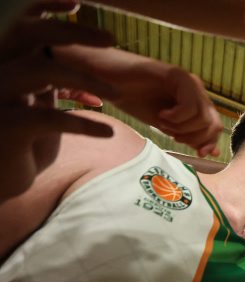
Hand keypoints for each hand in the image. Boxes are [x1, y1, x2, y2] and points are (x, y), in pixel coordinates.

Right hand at [0, 14, 116, 201]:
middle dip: (73, 32)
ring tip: (116, 96)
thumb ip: (50, 82)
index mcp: (2, 64)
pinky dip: (84, 123)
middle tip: (111, 41)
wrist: (1, 184)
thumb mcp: (38, 106)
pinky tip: (108, 132)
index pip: (20, 23)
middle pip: (29, 34)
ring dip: (86, 80)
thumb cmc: (23, 145)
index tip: (77, 2)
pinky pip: (49, 117)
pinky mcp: (6, 127)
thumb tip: (78, 63)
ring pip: (41, 69)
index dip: (44, 4)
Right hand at [54, 45, 222, 156]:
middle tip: (171, 134)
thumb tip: (213, 152)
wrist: (107, 79)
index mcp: (196, 100)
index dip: (209, 142)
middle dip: (193, 137)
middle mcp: (196, 89)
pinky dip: (175, 118)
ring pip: (203, 117)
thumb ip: (189, 135)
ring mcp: (188, 81)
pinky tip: (160, 114)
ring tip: (162, 121)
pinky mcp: (176, 75)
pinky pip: (189, 107)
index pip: (215, 126)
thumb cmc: (133, 99)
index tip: (197, 153)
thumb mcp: (166, 125)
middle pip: (213, 124)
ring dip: (181, 128)